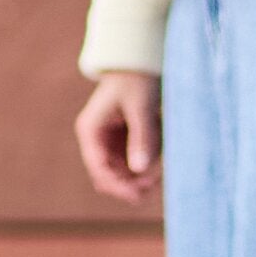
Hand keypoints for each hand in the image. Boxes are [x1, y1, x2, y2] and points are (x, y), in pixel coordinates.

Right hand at [75, 72, 161, 201]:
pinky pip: (136, 161)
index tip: (139, 194)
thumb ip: (142, 137)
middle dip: (131, 183)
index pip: (99, 169)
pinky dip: (150, 163)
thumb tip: (140, 170)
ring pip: (124, 171)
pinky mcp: (125, 140)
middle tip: (157, 183)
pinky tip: (164, 155)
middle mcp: (97, 139)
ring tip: (164, 168)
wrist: (141, 61)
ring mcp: (111, 141)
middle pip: (110, 176)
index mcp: (91, 130)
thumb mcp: (141, 107)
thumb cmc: (137, 78)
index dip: (117, 186)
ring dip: (143, 175)